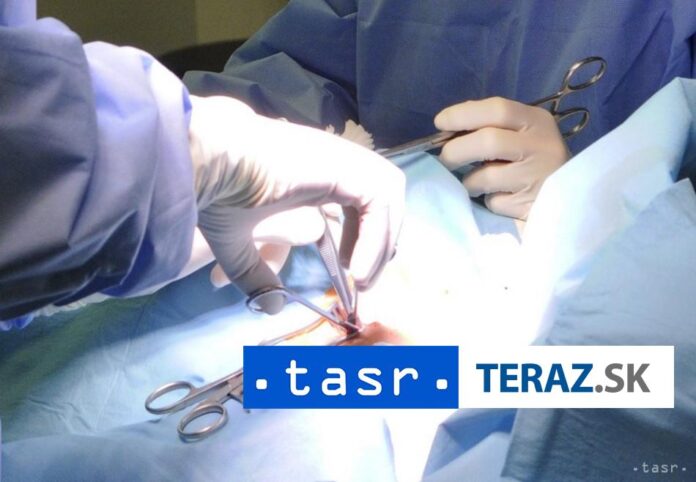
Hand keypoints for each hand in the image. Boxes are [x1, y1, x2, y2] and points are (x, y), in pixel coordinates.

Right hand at [188, 96, 404, 313]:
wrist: (208, 162)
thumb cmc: (216, 194)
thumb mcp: (236, 245)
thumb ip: (256, 273)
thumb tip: (272, 307)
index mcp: (311, 172)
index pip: (358, 198)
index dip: (364, 234)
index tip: (351, 270)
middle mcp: (332, 161)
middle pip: (379, 195)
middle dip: (380, 238)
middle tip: (363, 276)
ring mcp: (341, 159)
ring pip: (387, 194)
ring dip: (382, 238)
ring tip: (362, 276)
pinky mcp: (347, 165)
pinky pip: (380, 203)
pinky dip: (376, 239)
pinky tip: (357, 269)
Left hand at [434, 97, 569, 219]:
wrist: (574, 200)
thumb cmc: (536, 162)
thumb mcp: (524, 135)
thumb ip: (493, 127)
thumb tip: (449, 128)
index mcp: (536, 121)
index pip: (497, 109)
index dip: (463, 114)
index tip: (440, 123)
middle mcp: (541, 145)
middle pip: (488, 141)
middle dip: (456, 151)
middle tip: (445, 160)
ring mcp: (537, 176)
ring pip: (485, 176)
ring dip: (470, 182)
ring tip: (475, 183)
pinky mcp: (531, 204)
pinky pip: (494, 201)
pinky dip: (489, 201)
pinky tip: (502, 198)